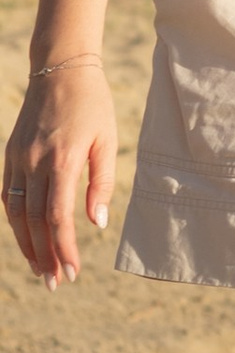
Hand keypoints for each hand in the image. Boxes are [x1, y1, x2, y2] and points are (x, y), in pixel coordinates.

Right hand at [5, 57, 116, 286]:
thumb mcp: (107, 141)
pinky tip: (26, 239)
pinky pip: (9, 196)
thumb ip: (102, 183)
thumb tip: (96, 224)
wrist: (61, 69)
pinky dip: (16, 222)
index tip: (73, 272)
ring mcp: (17, 159)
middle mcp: (34, 162)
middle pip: (34, 222)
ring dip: (27, 245)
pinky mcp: (10, 155)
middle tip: (55, 284)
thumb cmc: (93, 105)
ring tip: (41, 270)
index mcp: (61, 160)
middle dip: (45, 256)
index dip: (64, 248)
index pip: (58, 217)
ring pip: (16, 213)